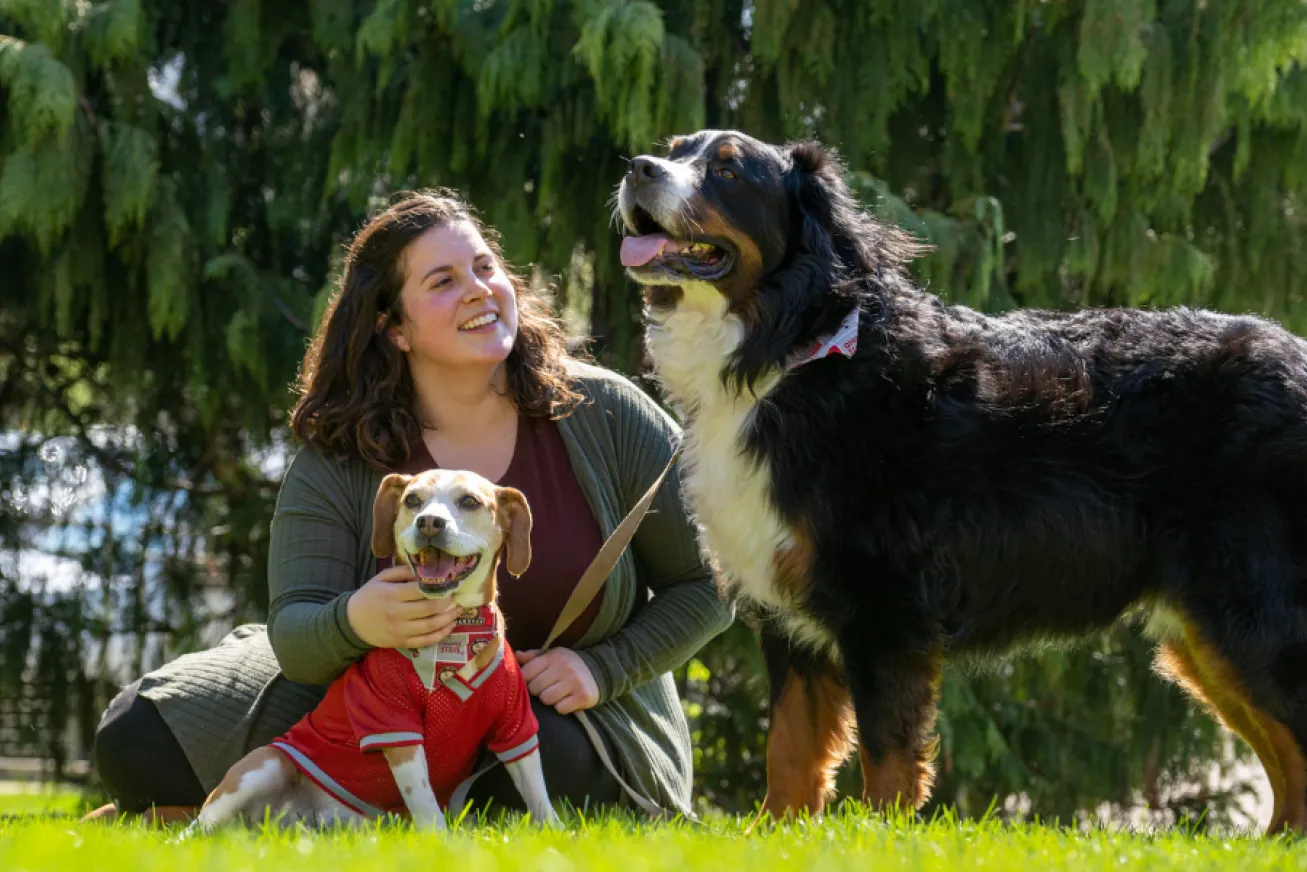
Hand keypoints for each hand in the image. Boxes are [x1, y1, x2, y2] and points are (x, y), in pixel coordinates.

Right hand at [346, 565, 462, 649]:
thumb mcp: (381, 579)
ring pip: (431, 626)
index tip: (450, 582)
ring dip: (449, 618)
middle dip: (448, 602)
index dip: (438, 586)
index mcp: (392, 595)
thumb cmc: (369, 596)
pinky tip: (450, 625)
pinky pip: (426, 641)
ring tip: (459, 609)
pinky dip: (441, 634)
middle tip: (457, 596)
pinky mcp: (402, 643)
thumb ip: (402, 571)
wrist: (352, 623)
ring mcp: (400, 631)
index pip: (420, 590)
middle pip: (429, 609)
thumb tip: (425, 568)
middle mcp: (397, 614)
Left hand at [516, 648, 598, 714]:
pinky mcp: (583, 696)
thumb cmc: (567, 665)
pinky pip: (561, 708)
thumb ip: (532, 656)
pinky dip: (562, 707)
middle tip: (547, 688)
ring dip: (549, 701)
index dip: (526, 680)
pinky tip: (567, 701)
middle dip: (538, 691)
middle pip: (535, 688)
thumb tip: (516, 655)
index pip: (527, 672)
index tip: (533, 681)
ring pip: (546, 699)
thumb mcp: (551, 656)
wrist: (598, 671)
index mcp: (553, 656)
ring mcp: (574, 681)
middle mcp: (564, 667)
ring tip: (556, 695)